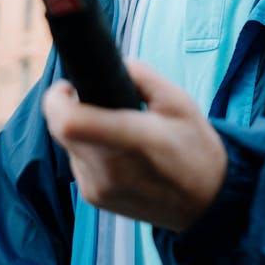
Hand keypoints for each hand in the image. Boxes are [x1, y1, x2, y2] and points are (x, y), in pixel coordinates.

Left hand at [42, 59, 226, 230]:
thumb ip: (140, 74)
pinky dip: (88, 151)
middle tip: (98, 102)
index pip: (69, 122)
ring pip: (68, 146)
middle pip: (61, 130)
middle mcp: (108, 170)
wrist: (207, 202)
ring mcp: (98, 189)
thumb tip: (111, 62)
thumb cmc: (195, 147)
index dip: (57, 99)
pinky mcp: (94, 199)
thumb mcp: (178, 101)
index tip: (68, 86)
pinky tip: (117, 153)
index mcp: (132, 140)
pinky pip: (77, 163)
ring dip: (81, 131)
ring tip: (116, 130)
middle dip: (70, 108)